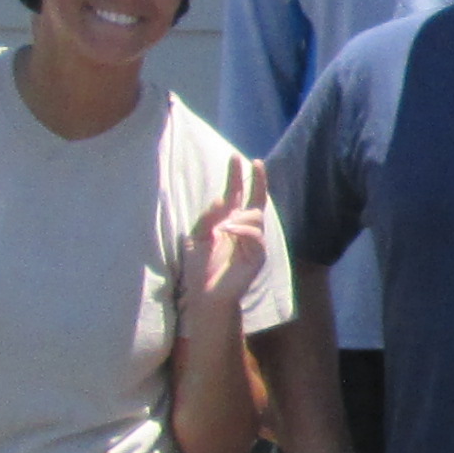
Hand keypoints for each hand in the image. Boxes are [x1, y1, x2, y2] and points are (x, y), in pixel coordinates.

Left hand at [178, 158, 270, 321]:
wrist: (205, 294)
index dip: (236, 176)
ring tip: (224, 226)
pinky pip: (256, 236)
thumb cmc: (199, 267)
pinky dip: (243, 230)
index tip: (236, 157)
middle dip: (257, 181)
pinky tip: (229, 231)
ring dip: (241, 216)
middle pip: (256, 200)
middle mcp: (243, 229)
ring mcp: (252, 242)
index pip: (236, 195)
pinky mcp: (257, 256)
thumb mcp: (196, 237)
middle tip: (256, 163)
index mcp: (228, 222)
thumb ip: (207, 217)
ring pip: (256, 217)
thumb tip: (222, 198)